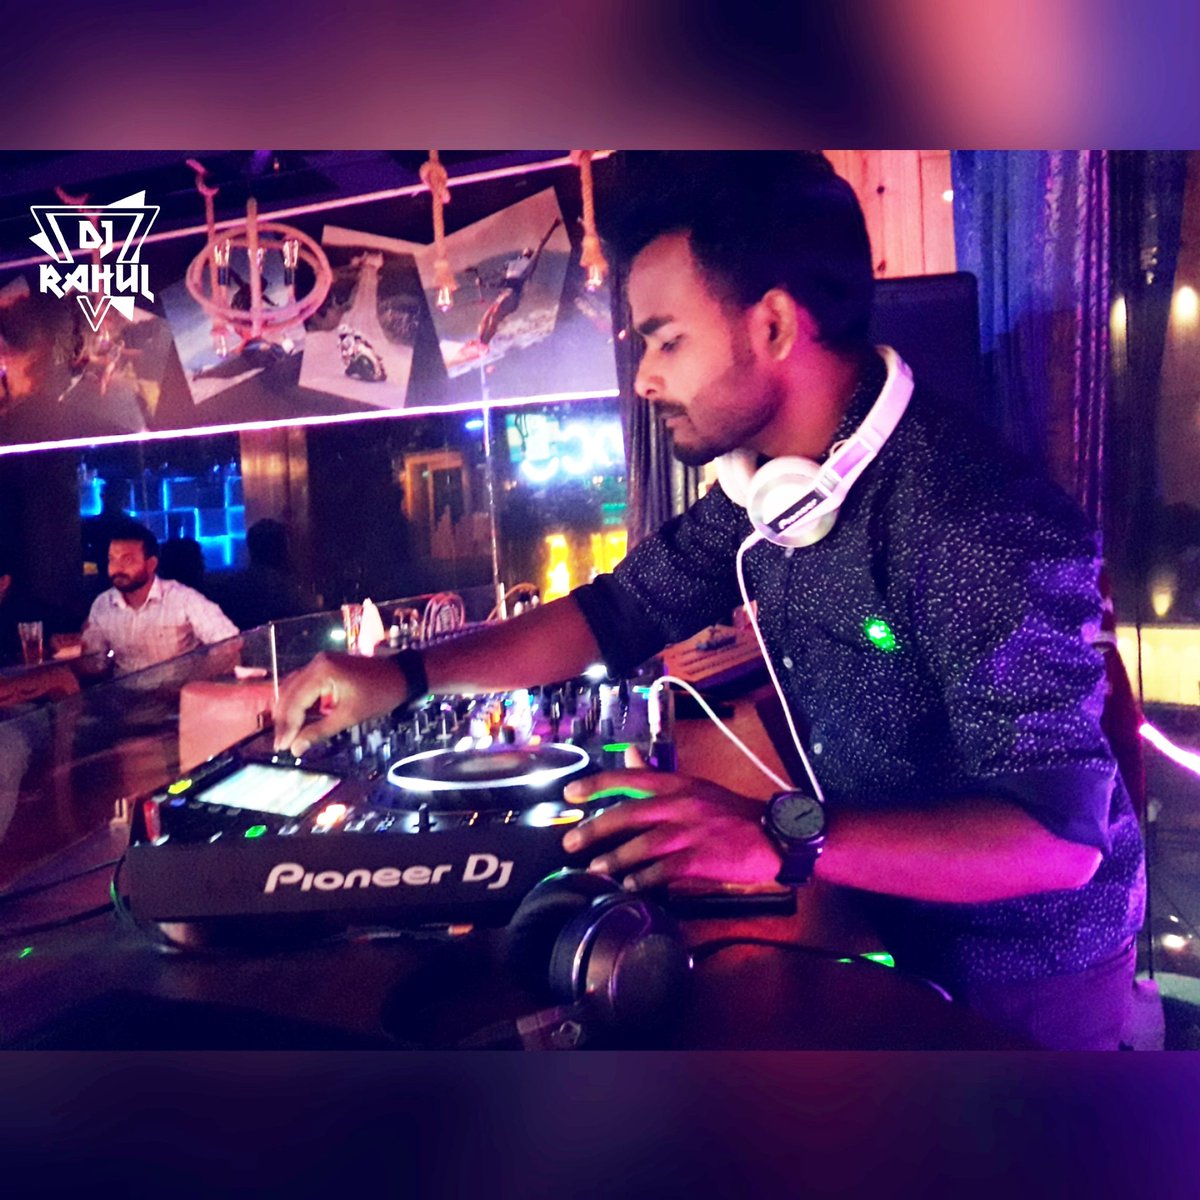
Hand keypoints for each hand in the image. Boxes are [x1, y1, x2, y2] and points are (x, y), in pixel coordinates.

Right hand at [272, 650, 407, 755]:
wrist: (401, 676)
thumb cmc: (379, 695)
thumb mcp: (349, 716)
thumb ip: (320, 731)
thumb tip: (296, 748)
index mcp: (321, 671)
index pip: (295, 702)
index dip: (287, 726)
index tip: (282, 747)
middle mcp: (316, 663)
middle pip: (289, 693)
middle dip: (284, 720)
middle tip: (281, 744)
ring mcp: (320, 663)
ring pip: (293, 689)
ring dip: (289, 712)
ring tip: (287, 735)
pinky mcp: (325, 667)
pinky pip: (304, 685)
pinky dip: (299, 703)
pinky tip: (298, 720)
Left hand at [560, 748, 780, 889]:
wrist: (773, 835)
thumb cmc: (731, 812)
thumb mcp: (694, 785)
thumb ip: (658, 773)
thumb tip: (628, 754)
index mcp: (678, 784)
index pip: (631, 778)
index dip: (597, 784)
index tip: (570, 793)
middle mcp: (680, 804)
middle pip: (628, 813)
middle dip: (595, 829)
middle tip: (570, 843)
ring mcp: (690, 832)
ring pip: (642, 844)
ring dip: (614, 859)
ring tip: (594, 870)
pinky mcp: (700, 859)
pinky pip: (663, 870)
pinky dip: (643, 879)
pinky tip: (630, 887)